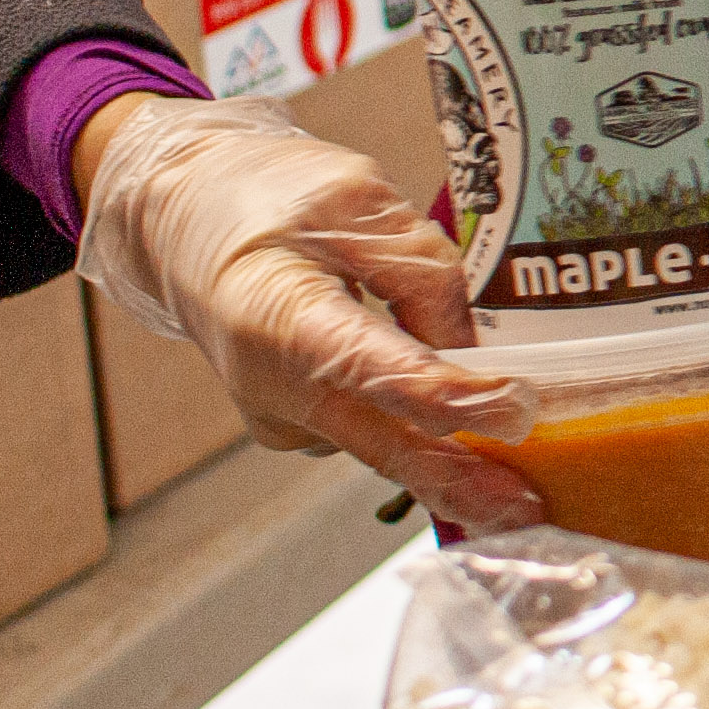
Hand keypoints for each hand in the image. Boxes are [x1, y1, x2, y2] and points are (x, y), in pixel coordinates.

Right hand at [71, 93, 541, 528]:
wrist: (179, 221)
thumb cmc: (264, 196)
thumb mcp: (353, 197)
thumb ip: (418, 267)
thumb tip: (471, 345)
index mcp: (277, 315)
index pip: (369, 367)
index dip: (444, 396)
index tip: (513, 410)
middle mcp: (271, 384)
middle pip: (379, 442)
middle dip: (458, 480)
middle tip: (528, 511)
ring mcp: (279, 415)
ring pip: (381, 443)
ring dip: (451, 457)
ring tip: (522, 473)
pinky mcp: (294, 426)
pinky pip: (369, 432)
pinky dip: (416, 429)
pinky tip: (460, 415)